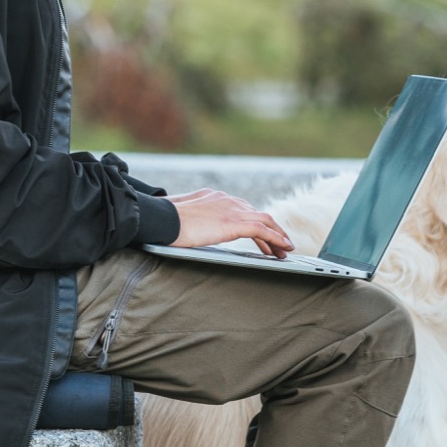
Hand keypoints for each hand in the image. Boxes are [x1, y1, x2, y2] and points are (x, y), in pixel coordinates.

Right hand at [167, 188, 292, 257]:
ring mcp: (231, 209)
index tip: (261, 235)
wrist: (161, 219)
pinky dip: (275, 239)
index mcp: (214, 197)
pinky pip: (262, 230)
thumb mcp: (179, 216)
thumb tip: (187, 226)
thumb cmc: (163, 220)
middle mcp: (226, 199)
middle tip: (279, 245)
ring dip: (278, 236)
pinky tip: (282, 248)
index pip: (242, 209)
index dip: (254, 222)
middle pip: (256, 214)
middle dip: (271, 230)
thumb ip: (191, 218)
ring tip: (285, 249)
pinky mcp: (233, 223)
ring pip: (265, 221)